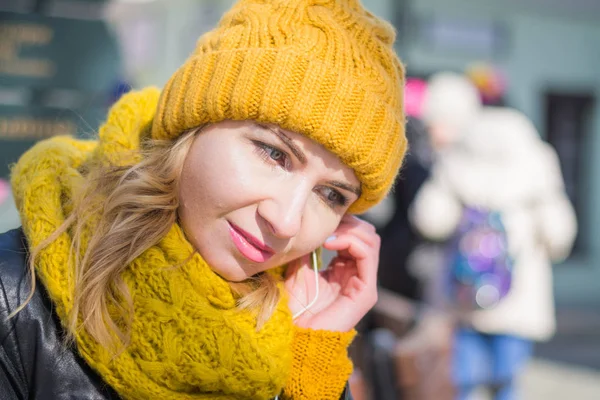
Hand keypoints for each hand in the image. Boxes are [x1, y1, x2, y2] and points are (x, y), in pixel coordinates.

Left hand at [284, 215, 379, 331]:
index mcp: (345, 268)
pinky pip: (367, 255)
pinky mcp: (366, 292)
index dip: (343, 221)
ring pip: (371, 240)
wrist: (297, 335)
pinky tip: (330, 243)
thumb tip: (310, 226)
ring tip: (328, 235)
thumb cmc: (296, 307)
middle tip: (327, 224)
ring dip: (349, 230)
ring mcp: (364, 283)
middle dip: (349, 222)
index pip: (357, 234)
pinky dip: (350, 241)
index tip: (323, 218)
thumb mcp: (298, 269)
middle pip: (368, 234)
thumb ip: (308, 249)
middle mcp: (358, 274)